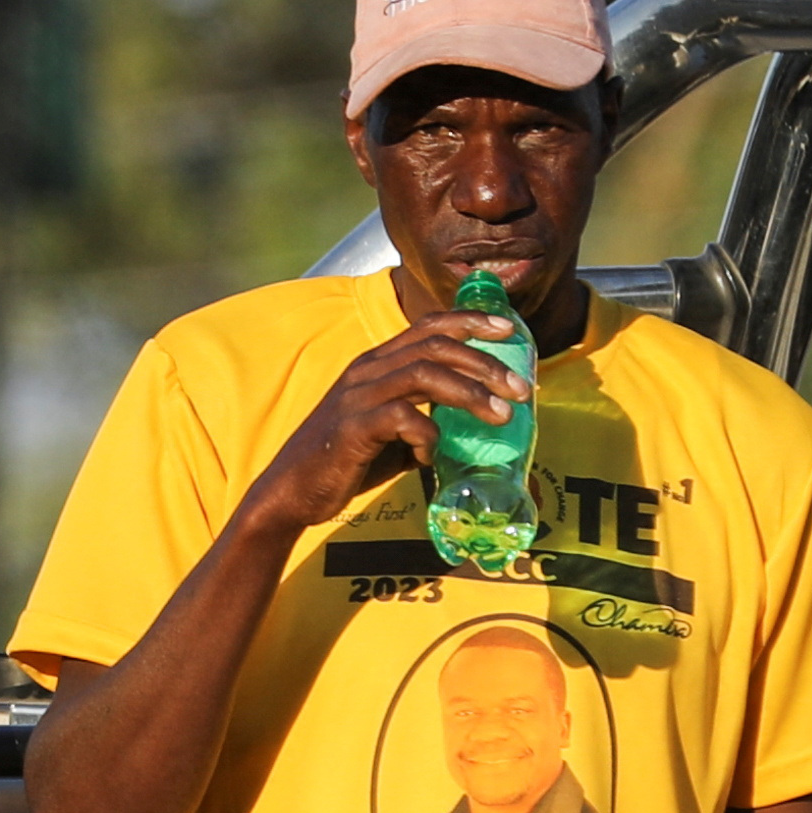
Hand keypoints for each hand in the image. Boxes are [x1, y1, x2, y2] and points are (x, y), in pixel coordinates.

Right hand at [256, 309, 540, 529]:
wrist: (290, 492)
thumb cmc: (343, 461)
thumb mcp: (389, 431)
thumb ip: (423, 417)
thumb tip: (469, 424)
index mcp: (376, 363)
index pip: (429, 324)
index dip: (471, 321)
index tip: (509, 329)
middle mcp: (367, 370)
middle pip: (436, 347)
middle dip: (486, 363)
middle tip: (521, 388)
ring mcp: (358, 397)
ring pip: (425, 375)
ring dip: (471, 394)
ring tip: (501, 417)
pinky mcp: (352, 428)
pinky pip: (403, 418)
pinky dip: (427, 436)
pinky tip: (429, 457)